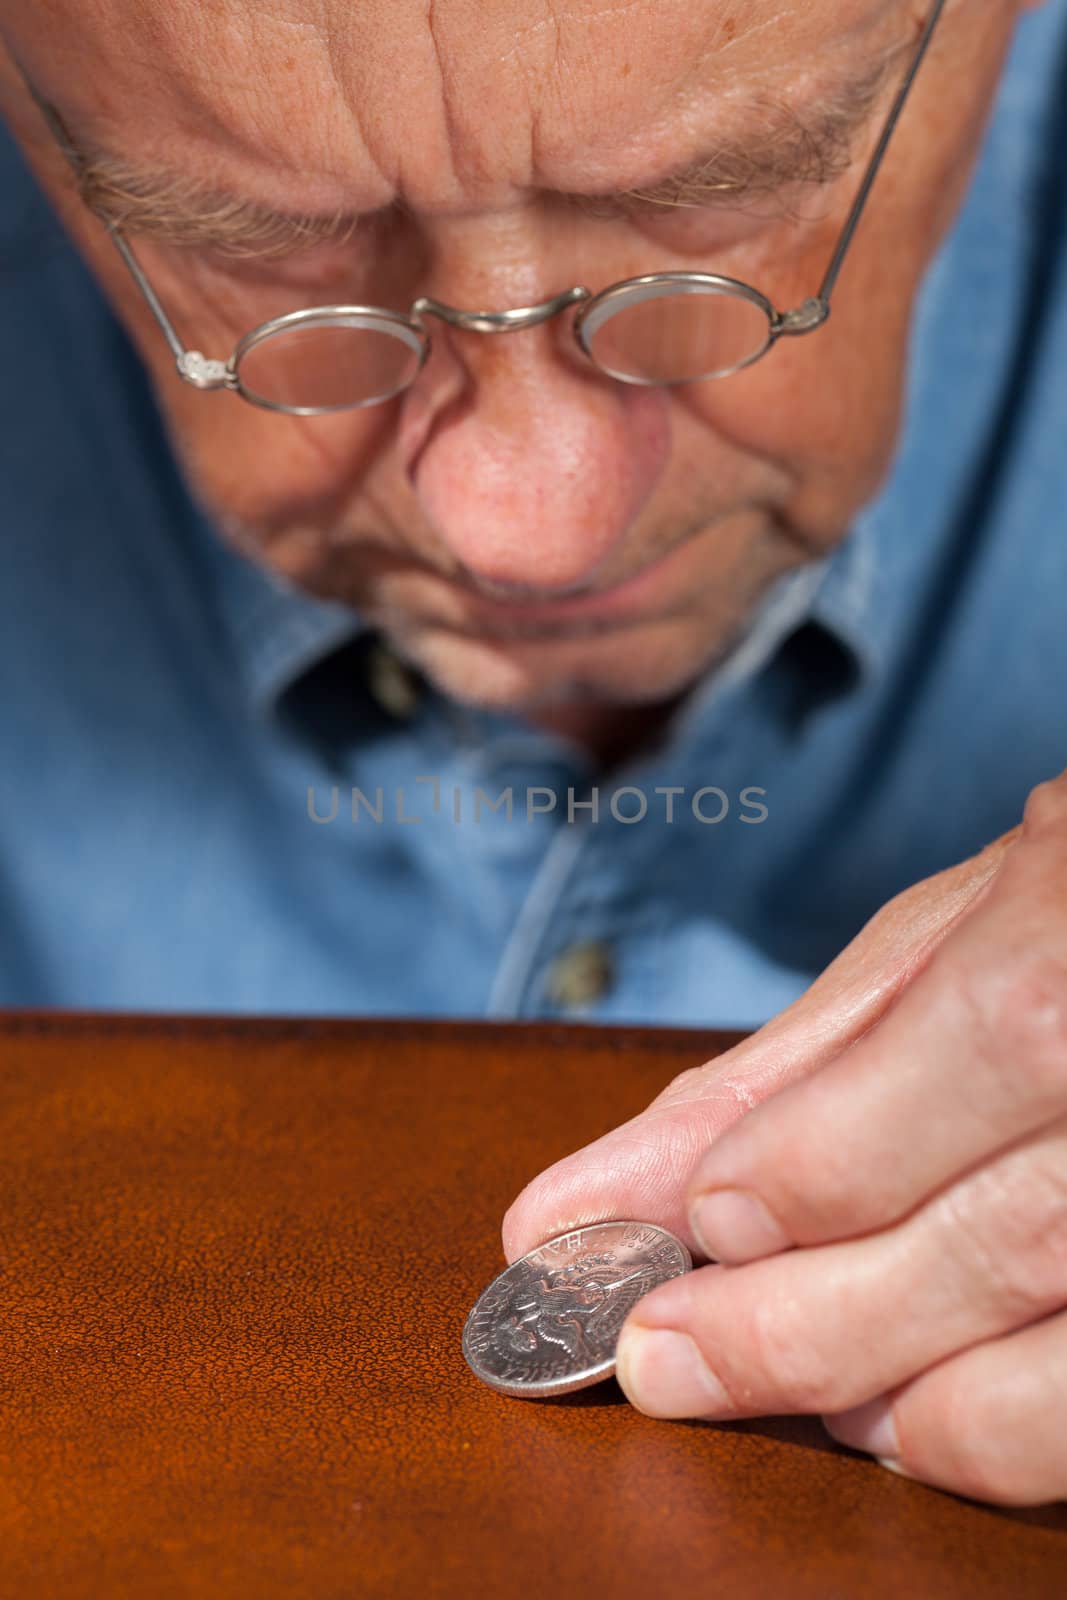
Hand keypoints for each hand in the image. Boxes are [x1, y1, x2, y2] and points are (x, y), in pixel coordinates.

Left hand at [504, 772, 1066, 1505]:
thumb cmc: (1066, 915)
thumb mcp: (943, 939)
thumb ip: (797, 1060)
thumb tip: (603, 1192)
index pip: (995, 1043)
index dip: (834, 1149)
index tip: (704, 1217)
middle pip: (1013, 1232)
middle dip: (804, 1315)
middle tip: (663, 1352)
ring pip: (1066, 1352)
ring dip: (894, 1388)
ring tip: (775, 1383)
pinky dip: (996, 1435)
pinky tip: (899, 1411)